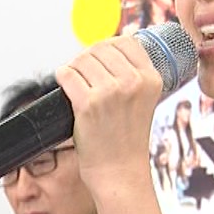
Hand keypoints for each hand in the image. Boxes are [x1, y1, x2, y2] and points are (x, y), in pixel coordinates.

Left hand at [57, 35, 166, 182]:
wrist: (120, 172)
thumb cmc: (127, 139)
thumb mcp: (142, 100)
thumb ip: (133, 74)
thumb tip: (114, 42)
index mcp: (151, 79)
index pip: (126, 41)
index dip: (108, 47)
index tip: (100, 60)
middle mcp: (133, 82)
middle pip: (100, 48)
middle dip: (88, 58)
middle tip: (84, 75)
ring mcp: (110, 92)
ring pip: (81, 60)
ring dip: (74, 68)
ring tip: (76, 83)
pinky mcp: (88, 104)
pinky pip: (67, 74)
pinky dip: (62, 77)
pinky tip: (65, 85)